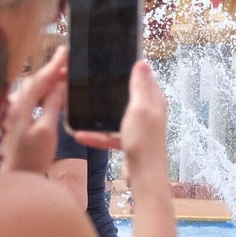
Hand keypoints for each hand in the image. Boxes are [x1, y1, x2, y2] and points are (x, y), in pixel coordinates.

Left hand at [0, 47, 68, 174]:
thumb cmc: (33, 157)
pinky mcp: (17, 119)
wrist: (17, 177)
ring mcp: (13, 112)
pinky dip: (43, 90)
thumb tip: (60, 84)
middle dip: (51, 69)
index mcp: (20, 106)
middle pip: (33, 81)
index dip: (53, 65)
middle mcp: (14, 105)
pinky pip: (31, 97)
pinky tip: (51, 91)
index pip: (38, 80)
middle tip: (69, 59)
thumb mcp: (47, 131)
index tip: (66, 51)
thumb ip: (52, 105)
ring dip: (47, 79)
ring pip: (31, 88)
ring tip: (64, 72)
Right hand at [74, 61, 167, 186]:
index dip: (134, 69)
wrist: (144, 174)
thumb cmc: (143, 139)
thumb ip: (140, 86)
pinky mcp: (130, 142)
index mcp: (154, 101)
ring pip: (118, 115)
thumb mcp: (140, 108)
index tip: (115, 62)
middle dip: (114, 89)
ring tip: (84, 105)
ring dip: (103, 114)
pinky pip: (111, 135)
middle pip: (130, 96)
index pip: (146, 78)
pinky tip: (81, 134)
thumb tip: (142, 62)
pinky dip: (98, 135)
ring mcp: (139, 128)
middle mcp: (149, 113)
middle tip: (94, 81)